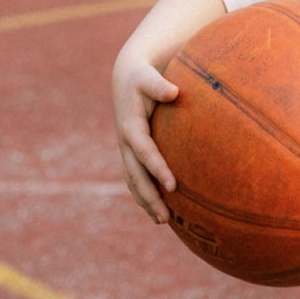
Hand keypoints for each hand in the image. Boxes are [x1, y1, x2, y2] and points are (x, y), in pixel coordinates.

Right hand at [112, 51, 179, 223]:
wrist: (125, 78)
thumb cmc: (142, 77)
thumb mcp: (148, 77)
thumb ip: (159, 85)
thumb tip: (174, 92)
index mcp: (131, 127)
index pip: (145, 152)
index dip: (157, 168)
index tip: (173, 185)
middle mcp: (125, 143)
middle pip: (136, 175)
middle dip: (149, 197)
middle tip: (166, 217)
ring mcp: (126, 151)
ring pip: (133, 181)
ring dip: (146, 202)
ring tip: (163, 221)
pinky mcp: (131, 154)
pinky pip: (136, 178)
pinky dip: (144, 195)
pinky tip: (158, 210)